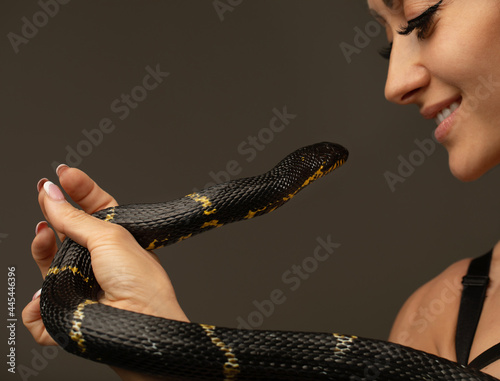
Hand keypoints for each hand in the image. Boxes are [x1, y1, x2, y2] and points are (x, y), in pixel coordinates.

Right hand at [22, 165, 187, 379]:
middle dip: (54, 217)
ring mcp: (83, 288)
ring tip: (43, 239)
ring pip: (49, 267)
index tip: (63, 173)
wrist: (142, 324)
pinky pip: (41, 309)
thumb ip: (76, 218)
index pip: (95, 209)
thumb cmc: (140, 283)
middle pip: (66, 235)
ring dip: (42, 251)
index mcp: (117, 240)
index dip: (80, 190)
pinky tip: (42, 298)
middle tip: (45, 198)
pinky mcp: (68, 314)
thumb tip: (52, 194)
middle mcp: (99, 262)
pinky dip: (37, 306)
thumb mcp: (110, 238)